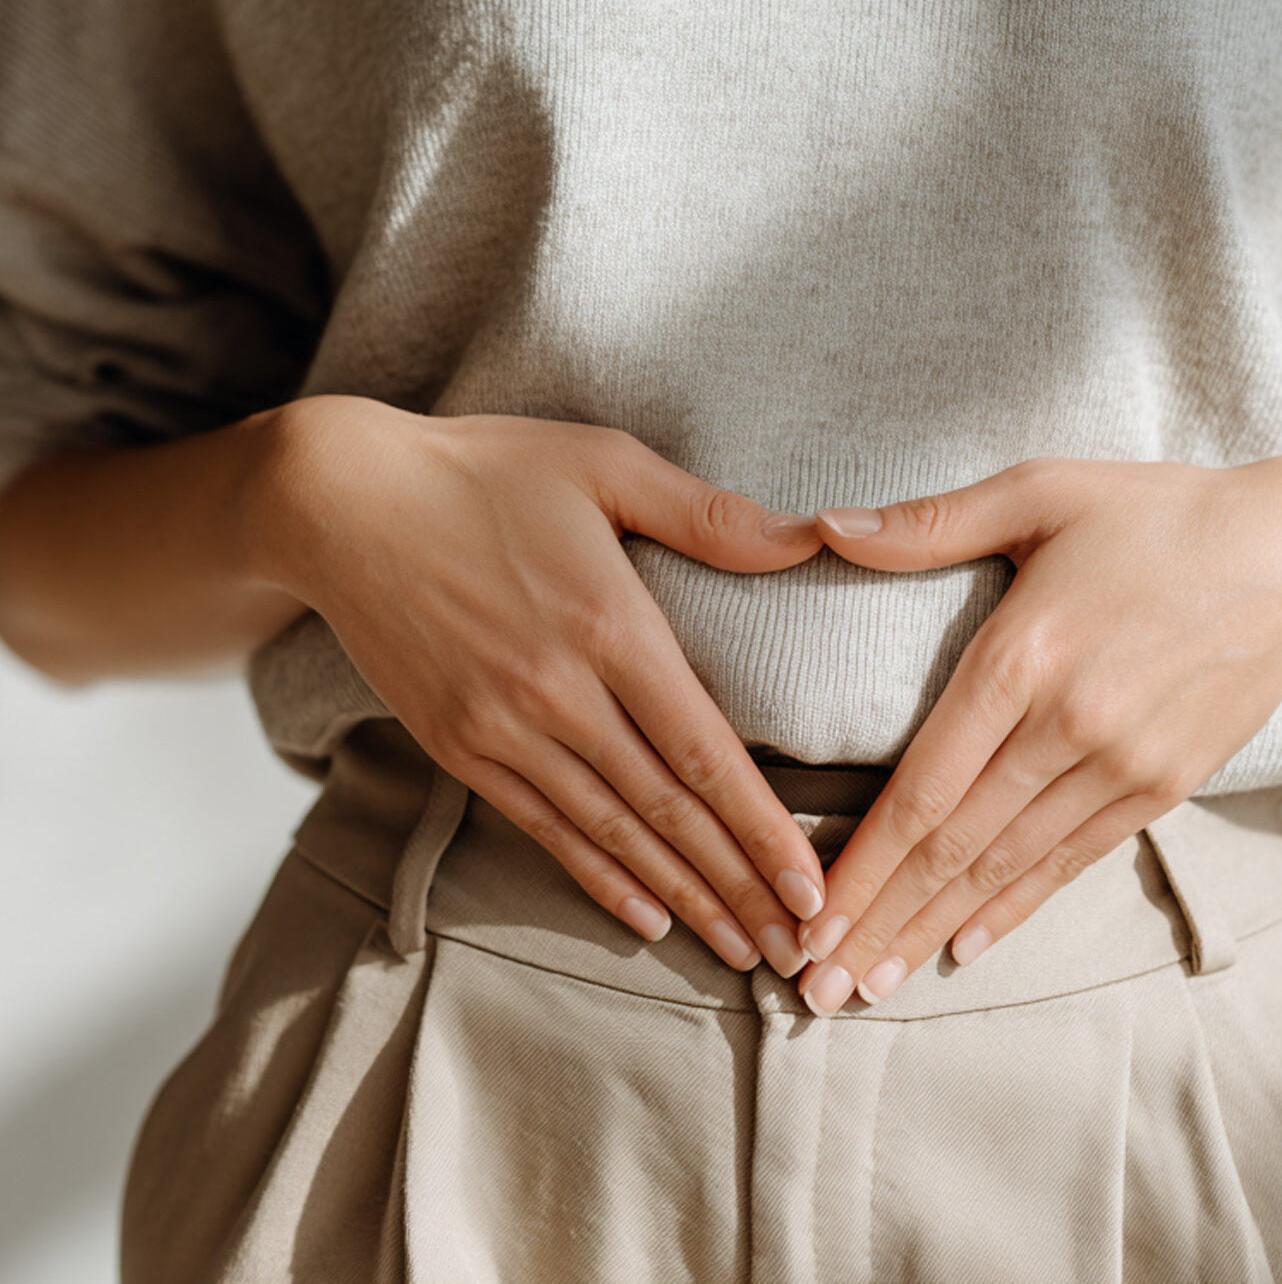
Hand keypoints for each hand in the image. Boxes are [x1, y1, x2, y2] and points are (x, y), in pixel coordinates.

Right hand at [250, 394, 828, 976]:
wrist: (338, 501)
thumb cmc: (484, 471)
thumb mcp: (604, 462)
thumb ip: (709, 514)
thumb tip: (812, 537)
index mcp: (609, 624)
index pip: (704, 751)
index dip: (762, 827)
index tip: (809, 888)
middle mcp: (557, 692)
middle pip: (667, 811)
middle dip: (739, 886)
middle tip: (796, 950)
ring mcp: (501, 728)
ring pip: (611, 834)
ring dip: (681, 899)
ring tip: (739, 951)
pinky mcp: (457, 745)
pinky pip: (542, 828)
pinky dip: (598, 879)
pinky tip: (645, 918)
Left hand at [790, 449, 1281, 1013]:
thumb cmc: (1159, 514)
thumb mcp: (1040, 490)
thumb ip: (928, 523)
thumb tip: (823, 525)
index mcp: (1021, 658)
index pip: (922, 788)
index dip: (862, 863)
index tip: (812, 920)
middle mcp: (1068, 727)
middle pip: (953, 847)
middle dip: (880, 920)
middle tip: (821, 988)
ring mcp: (1121, 766)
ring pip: (1006, 867)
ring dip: (932, 930)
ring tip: (873, 985)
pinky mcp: (1164, 785)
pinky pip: (1072, 861)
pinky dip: (1013, 908)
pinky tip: (963, 946)